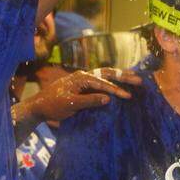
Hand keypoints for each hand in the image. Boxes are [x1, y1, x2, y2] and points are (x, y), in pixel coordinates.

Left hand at [23, 68, 141, 123]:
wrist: (39, 106)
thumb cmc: (53, 105)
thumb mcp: (70, 105)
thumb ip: (89, 101)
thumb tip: (108, 99)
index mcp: (81, 78)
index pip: (103, 83)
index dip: (116, 90)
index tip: (128, 97)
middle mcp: (84, 75)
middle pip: (108, 73)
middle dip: (124, 76)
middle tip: (139, 80)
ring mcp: (84, 79)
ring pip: (106, 74)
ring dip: (120, 76)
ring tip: (134, 77)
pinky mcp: (84, 85)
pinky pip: (101, 79)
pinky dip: (113, 80)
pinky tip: (121, 82)